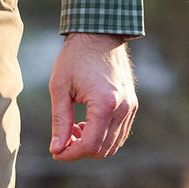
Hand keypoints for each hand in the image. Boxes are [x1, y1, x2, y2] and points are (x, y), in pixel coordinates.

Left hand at [48, 32, 136, 160]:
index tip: (56, 152)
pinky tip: (87, 123)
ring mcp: (130, 107)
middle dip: (81, 150)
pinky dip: (104, 136)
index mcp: (104, 103)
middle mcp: (123, 108)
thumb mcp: (60, 87)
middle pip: (103, 149)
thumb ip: (60, 121)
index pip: (90, 145)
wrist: (98, 34)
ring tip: (74, 128)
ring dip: (93, 144)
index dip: (71, 154)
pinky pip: (120, 133)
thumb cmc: (75, 57)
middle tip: (63, 138)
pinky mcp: (132, 104)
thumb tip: (57, 149)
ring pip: (114, 144)